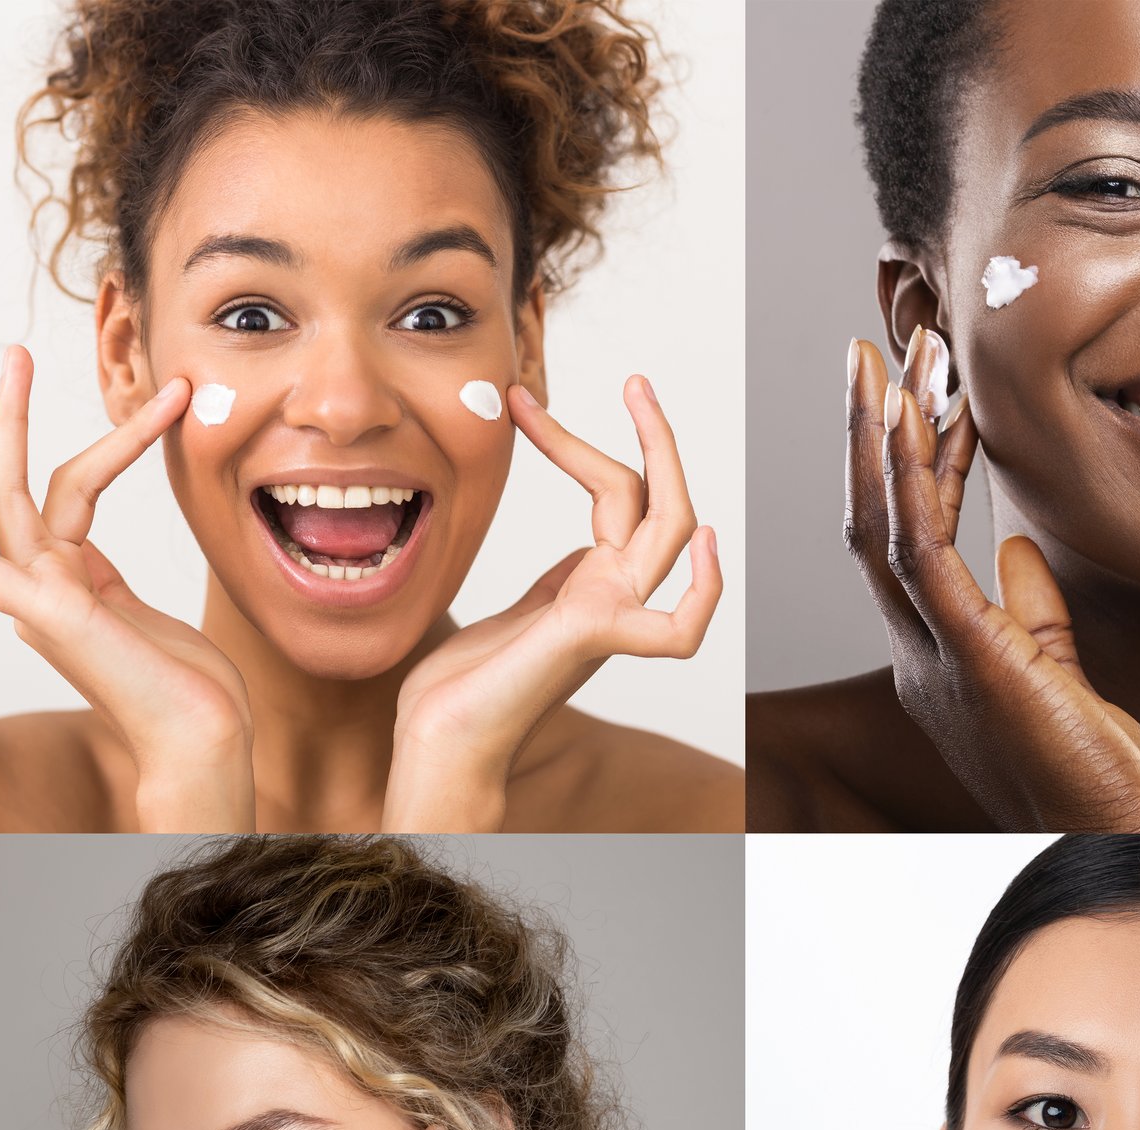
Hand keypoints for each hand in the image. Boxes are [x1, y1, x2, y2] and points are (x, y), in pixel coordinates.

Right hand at [0, 346, 253, 828]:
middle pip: (16, 489)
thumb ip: (113, 585)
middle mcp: (43, 591)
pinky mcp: (49, 614)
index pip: (65, 499)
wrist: (205, 737)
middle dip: (13, 419)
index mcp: (71, 587)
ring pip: (8, 502)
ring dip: (9, 429)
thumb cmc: (193, 690)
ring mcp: (41, 601)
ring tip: (15, 365)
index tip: (142, 409)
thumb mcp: (149, 618)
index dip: (95, 450)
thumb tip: (94, 558)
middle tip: (16, 354)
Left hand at [385, 376, 720, 829]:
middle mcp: (612, 596)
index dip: (573, 442)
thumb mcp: (500, 603)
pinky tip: (704, 543)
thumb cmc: (456, 687)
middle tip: (634, 379)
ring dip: (664, 458)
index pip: (613, 496)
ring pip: (670, 531)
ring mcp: (610, 618)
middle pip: (658, 502)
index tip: (522, 401)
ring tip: (641, 400)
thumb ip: (543, 579)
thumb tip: (554, 545)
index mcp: (591, 585)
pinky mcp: (593, 640)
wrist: (436, 740)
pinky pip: (679, 628)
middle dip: (651, 435)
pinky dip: (704, 592)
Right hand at [843, 332, 1139, 831]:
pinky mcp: (971, 659)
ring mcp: (938, 659)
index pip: (905, 542)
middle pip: (873, 524)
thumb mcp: (1062, 678)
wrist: (1121, 844)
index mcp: (941, 659)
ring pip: (883, 527)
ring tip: (891, 359)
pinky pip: (922, 554)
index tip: (917, 393)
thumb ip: (1032, 614)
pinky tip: (916, 419)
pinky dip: (913, 480)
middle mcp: (921, 657)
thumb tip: (1013, 548)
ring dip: (885, 436)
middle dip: (874, 433)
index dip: (903, 464)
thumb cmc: (1099, 778)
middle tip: (878, 351)